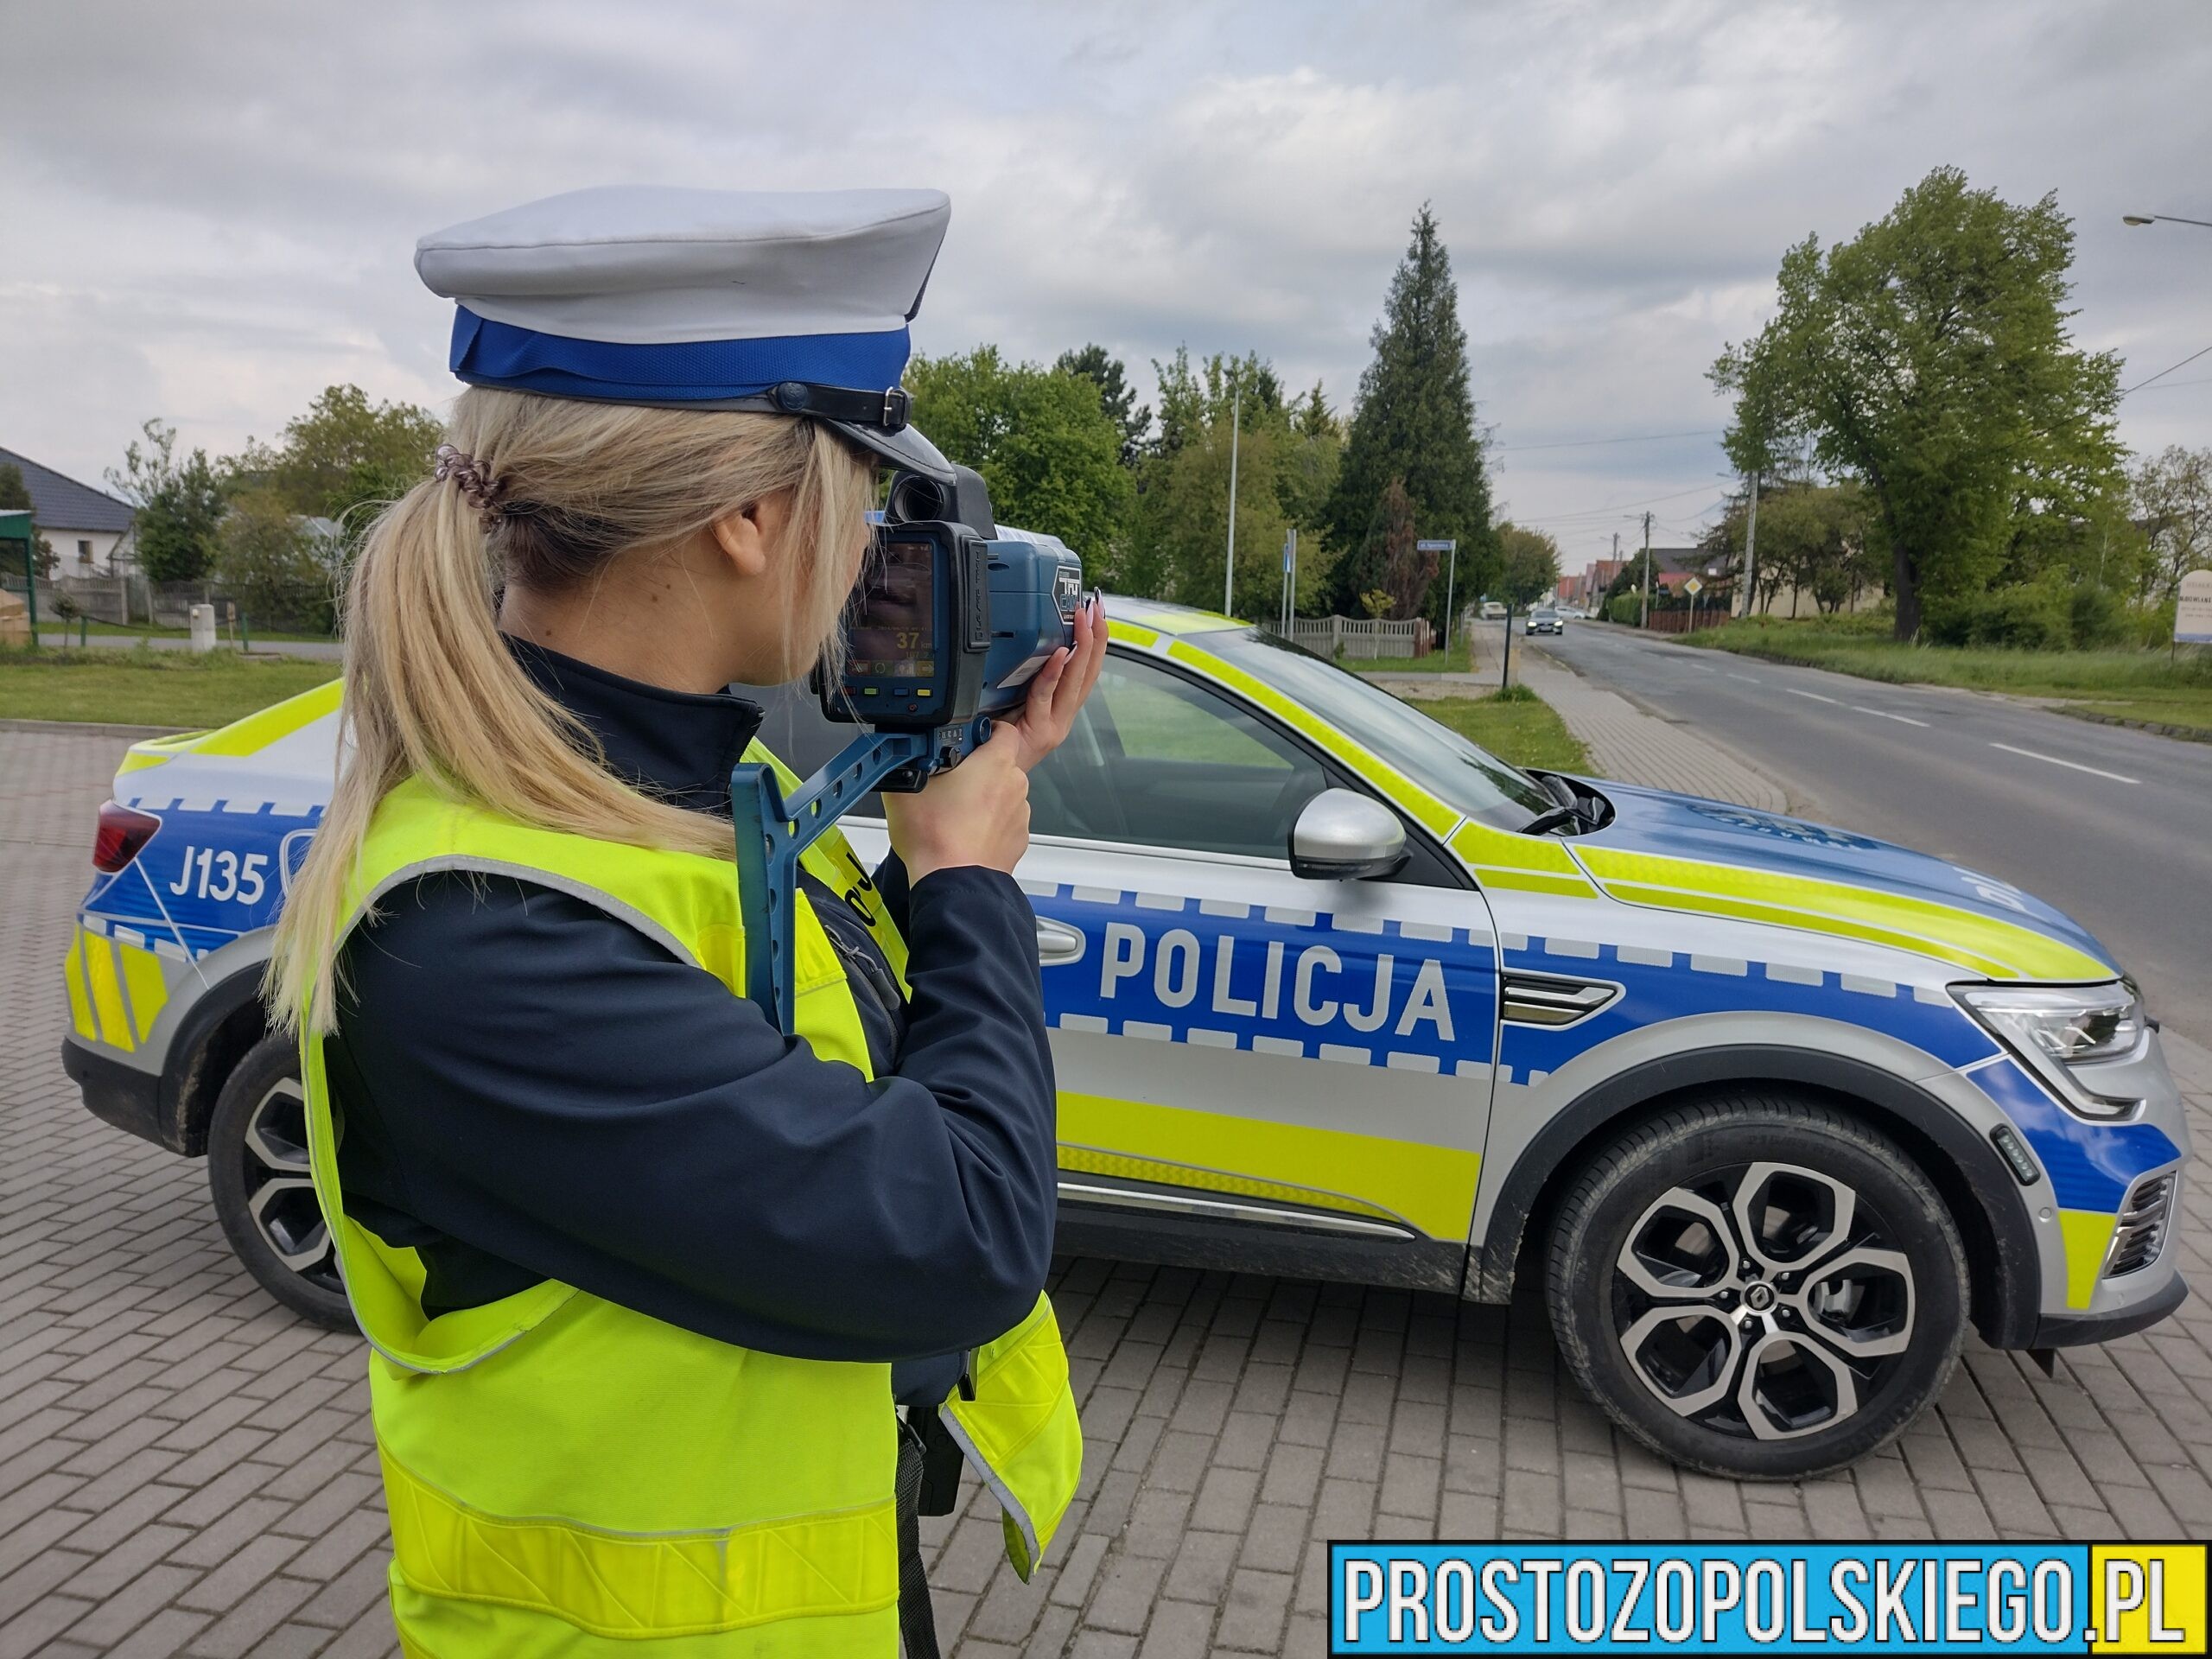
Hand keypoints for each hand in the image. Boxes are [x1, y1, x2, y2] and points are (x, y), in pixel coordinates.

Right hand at [884, 723, 1030, 881]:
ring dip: (984, 799)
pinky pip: (1003, 822)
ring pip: (1002, 794)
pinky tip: (964, 833)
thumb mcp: (906, 788)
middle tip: (949, 782)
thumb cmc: (934, 838)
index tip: (964, 741)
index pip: (1002, 730)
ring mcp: (1019, 814)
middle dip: (978, 769)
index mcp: (995, 763)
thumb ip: (909, 761)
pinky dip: (988, 824)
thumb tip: (901, 753)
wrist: (951, 883)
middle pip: (1000, 764)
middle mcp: (1014, 785)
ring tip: (954, 814)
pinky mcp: (1017, 839)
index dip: (982, 732)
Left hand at [1005, 595, 1106, 771]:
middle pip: (1088, 674)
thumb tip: (1029, 641)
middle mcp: (1064, 716)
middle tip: (1096, 610)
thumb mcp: (1015, 698)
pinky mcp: (1040, 731)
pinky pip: (1046, 696)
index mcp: (1062, 708)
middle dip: (1096, 638)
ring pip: (1076, 682)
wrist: (984, 769)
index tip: (1097, 615)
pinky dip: (1055, 673)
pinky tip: (1060, 653)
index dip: (1096, 643)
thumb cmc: (996, 736)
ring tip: (1084, 621)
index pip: (1086, 672)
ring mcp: (1054, 725)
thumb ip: (1027, 677)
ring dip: (1083, 648)